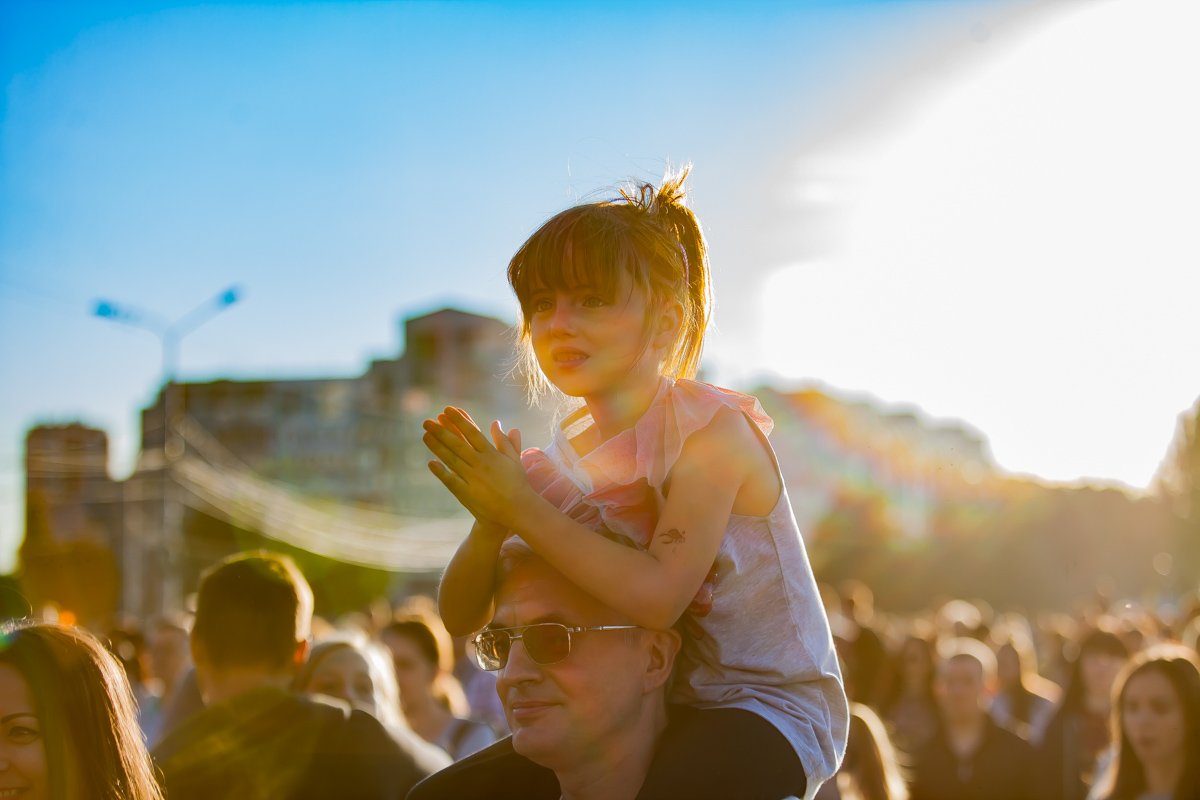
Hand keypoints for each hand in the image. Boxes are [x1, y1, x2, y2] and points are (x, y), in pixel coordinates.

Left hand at [423, 407, 533, 529]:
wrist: (517, 510)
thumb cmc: (517, 483)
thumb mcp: (514, 459)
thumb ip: (505, 441)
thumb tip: (496, 423)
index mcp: (492, 454)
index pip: (472, 432)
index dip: (459, 420)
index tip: (447, 410)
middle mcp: (481, 464)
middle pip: (457, 444)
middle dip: (441, 431)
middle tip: (427, 421)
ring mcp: (473, 479)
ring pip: (451, 459)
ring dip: (437, 447)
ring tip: (425, 435)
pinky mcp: (467, 493)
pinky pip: (451, 481)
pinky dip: (441, 472)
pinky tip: (431, 463)